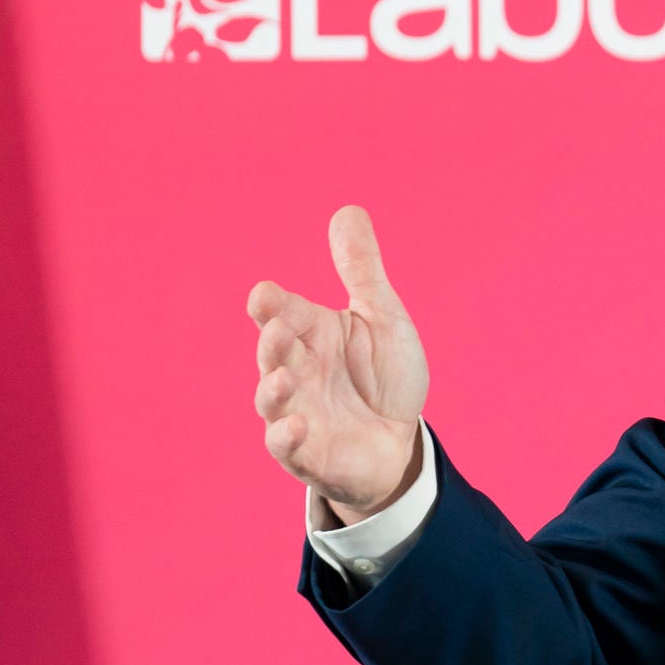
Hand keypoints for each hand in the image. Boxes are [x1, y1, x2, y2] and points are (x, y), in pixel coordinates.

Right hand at [247, 205, 431, 519]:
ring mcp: (298, 413)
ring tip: (286, 378)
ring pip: (272, 400)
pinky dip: (287, 437)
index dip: (272, 305)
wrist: (399, 441)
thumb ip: (362, 270)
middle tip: (278, 327)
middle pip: (273, 353)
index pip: (284, 313)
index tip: (265, 294)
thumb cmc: (385, 377)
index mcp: (311, 334)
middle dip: (273, 341)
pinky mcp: (308, 454)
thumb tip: (348, 210)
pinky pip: (288, 448)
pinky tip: (296, 426)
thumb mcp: (382, 318)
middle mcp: (296, 371)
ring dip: (274, 389)